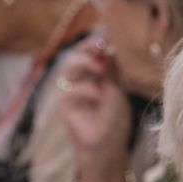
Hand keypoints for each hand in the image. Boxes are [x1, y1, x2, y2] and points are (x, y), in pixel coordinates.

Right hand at [56, 39, 132, 154]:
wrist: (109, 142)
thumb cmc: (114, 116)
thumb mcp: (117, 87)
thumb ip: (112, 67)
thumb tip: (110, 43)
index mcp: (92, 73)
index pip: (87, 52)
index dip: (93, 43)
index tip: (106, 39)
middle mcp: (79, 79)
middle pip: (75, 56)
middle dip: (87, 49)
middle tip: (100, 48)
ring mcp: (70, 91)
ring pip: (69, 69)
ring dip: (85, 64)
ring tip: (101, 69)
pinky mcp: (65, 105)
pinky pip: (70, 91)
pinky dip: (85, 90)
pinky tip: (98, 94)